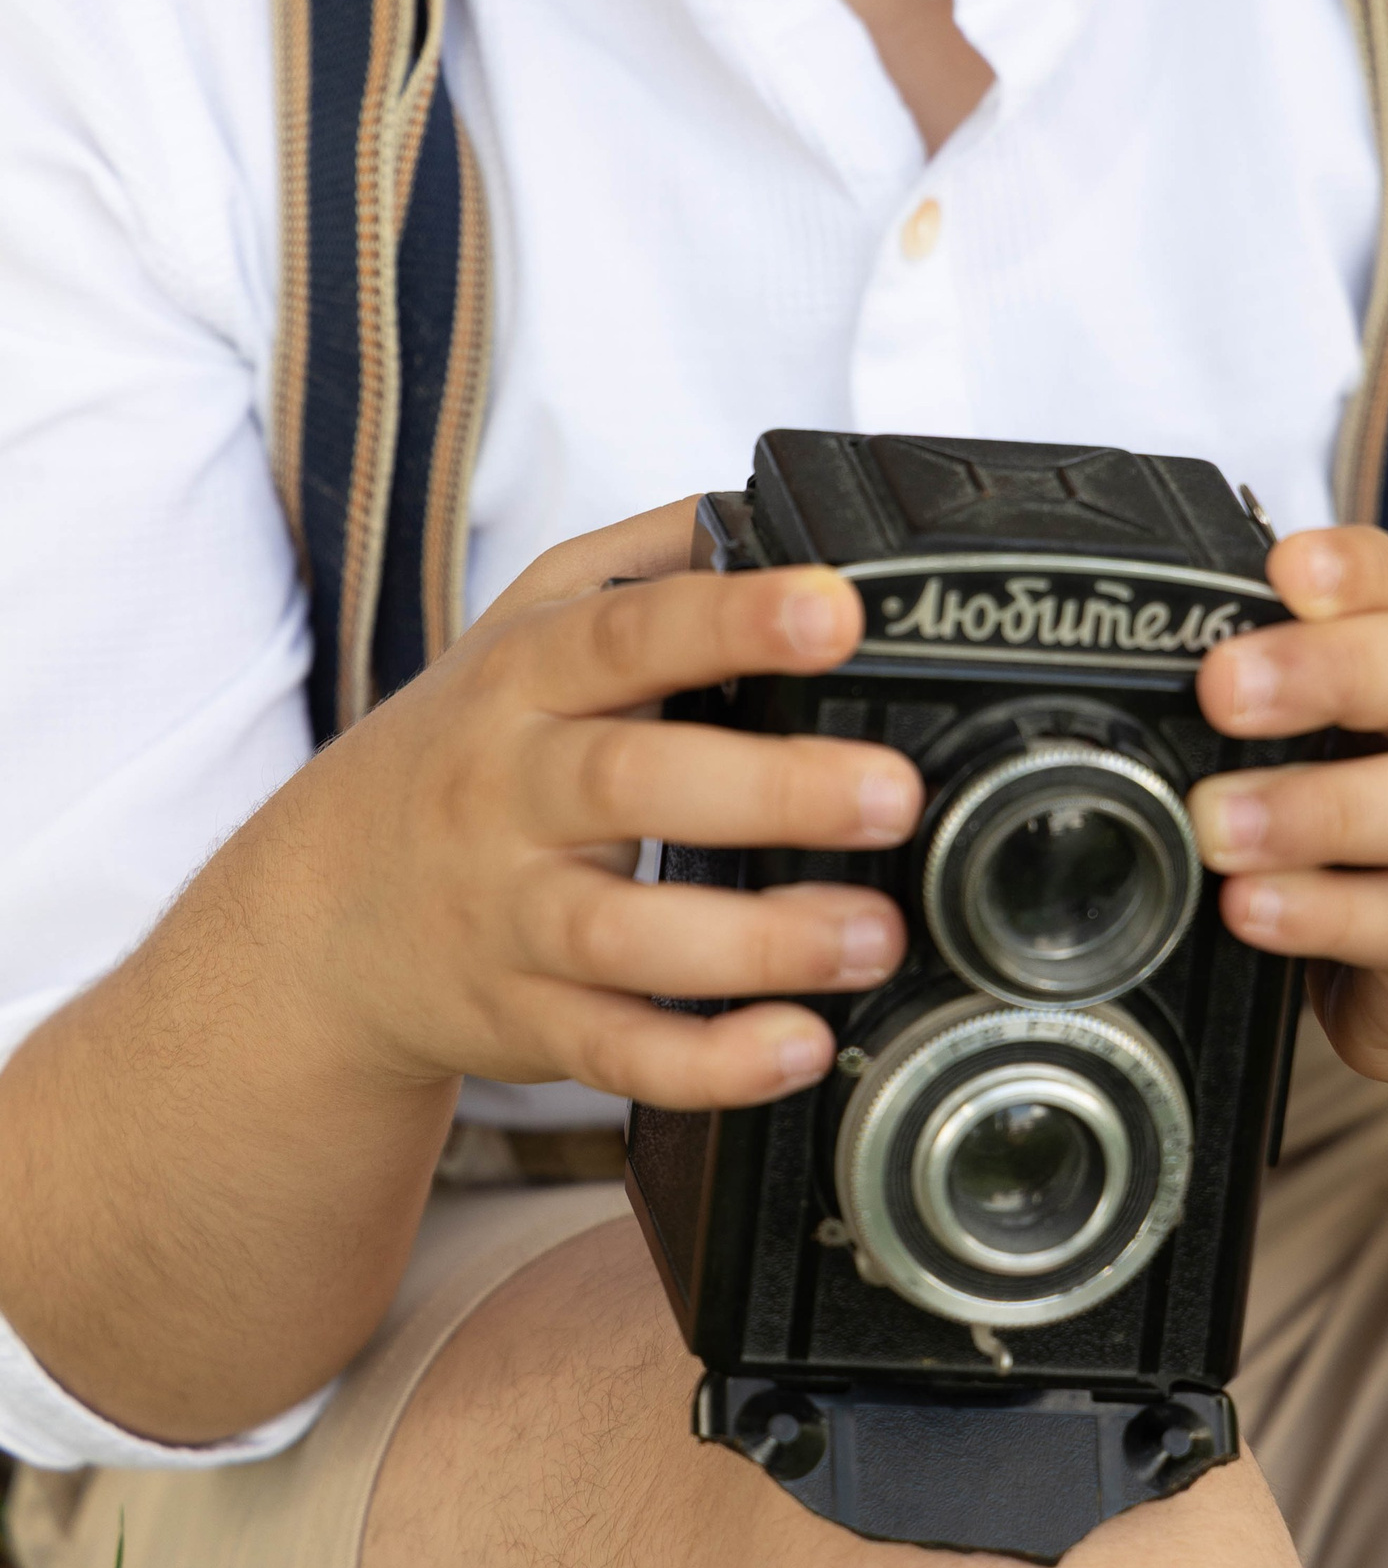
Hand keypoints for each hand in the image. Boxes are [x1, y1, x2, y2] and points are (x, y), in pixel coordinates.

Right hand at [293, 501, 923, 1111]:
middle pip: (634, 783)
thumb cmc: (463, 751)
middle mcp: (509, 792)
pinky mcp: (523, 1022)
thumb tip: (767, 505)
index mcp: (524, 677)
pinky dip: (707, 1061)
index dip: (732, 619)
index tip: (835, 613)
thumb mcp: (524, 626)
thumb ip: (646, 560)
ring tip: (872, 933)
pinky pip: (614, 1052)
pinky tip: (796, 1045)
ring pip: (626, 934)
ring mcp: (510, 916)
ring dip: (760, 940)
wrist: (315, 918)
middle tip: (892, 793)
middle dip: (774, 788)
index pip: (628, 632)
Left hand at [1189, 527, 1387, 1088]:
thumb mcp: (1348, 733)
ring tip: (1218, 825)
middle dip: (1325, 670)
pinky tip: (1254, 907)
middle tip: (1224, 689)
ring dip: (1320, 809)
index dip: (1353, 570)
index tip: (1283, 572)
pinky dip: (1327, 912)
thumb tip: (1148, 659)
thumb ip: (1278, 690)